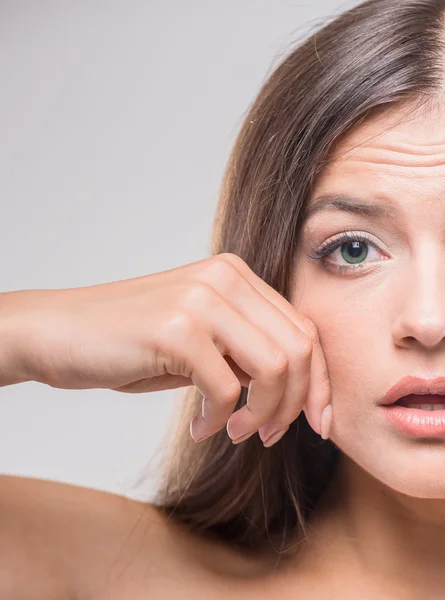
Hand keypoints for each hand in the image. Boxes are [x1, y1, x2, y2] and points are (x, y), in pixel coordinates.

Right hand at [11, 253, 331, 445]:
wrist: (59, 332)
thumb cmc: (130, 342)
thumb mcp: (201, 342)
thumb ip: (245, 353)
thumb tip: (293, 391)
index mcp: (236, 275)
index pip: (304, 329)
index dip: (319, 382)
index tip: (317, 421)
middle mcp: (224, 277)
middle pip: (299, 348)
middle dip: (298, 404)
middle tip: (270, 434)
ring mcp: (201, 299)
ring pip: (275, 368)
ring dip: (264, 414)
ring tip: (237, 432)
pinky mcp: (176, 327)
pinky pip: (225, 388)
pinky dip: (219, 419)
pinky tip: (202, 428)